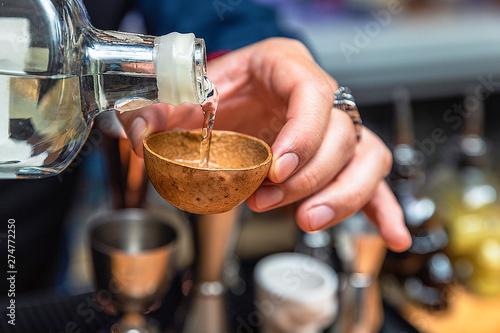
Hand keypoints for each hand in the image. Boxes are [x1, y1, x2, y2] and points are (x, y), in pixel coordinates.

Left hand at [117, 38, 410, 251]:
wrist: (231, 99)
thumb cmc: (218, 91)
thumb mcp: (184, 94)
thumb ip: (159, 111)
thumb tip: (140, 136)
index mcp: (286, 67)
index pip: (313, 93)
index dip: (303, 134)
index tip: (277, 168)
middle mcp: (319, 95)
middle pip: (340, 134)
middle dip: (307, 176)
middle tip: (265, 198)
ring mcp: (333, 128)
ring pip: (366, 157)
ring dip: (343, 195)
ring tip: (306, 219)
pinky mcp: (339, 158)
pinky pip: (373, 181)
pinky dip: (382, 208)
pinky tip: (391, 234)